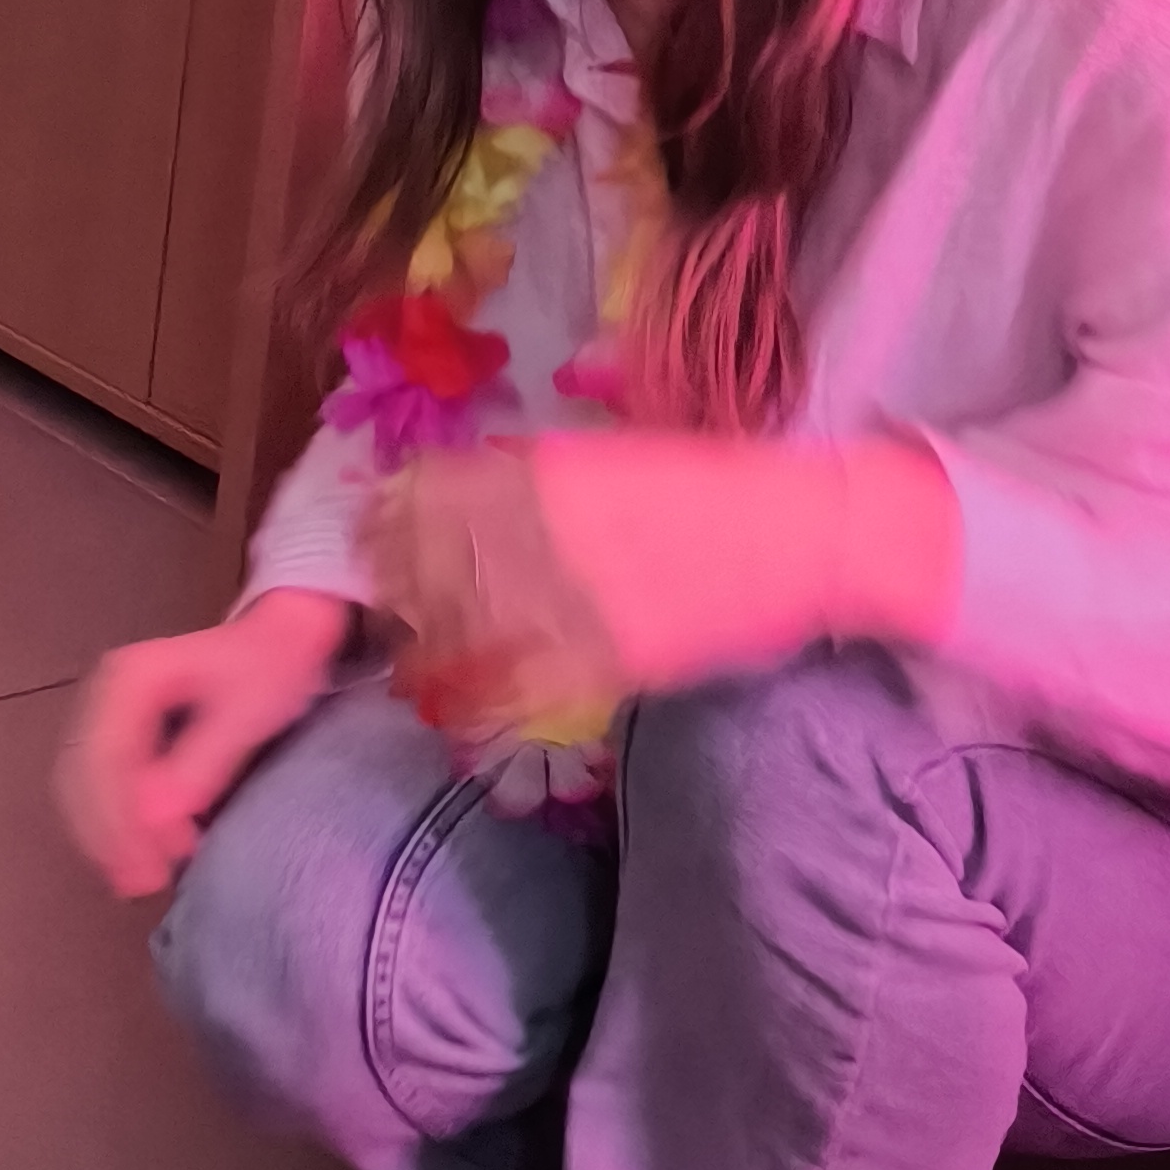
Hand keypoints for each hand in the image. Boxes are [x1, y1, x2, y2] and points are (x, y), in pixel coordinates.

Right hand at [57, 589, 346, 900]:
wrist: (276, 641)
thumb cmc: (267, 671)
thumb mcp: (245, 716)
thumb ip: (200, 764)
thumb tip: (155, 821)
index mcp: (130, 677)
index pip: (104, 757)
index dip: (117, 819)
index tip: (143, 867)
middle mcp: (103, 691)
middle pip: (80, 773)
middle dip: (105, 834)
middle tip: (140, 884)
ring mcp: (103, 711)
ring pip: (80, 783)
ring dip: (104, 835)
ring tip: (140, 878)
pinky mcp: (113, 732)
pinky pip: (95, 783)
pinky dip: (111, 822)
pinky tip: (139, 854)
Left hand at [362, 434, 960, 732]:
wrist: (799, 534)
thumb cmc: (712, 489)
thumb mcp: (610, 459)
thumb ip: (533, 477)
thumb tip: (462, 493)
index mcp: (538, 475)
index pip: (423, 498)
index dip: (387, 522)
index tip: (371, 535)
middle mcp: (537, 532)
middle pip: (423, 566)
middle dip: (395, 588)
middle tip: (388, 606)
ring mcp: (565, 599)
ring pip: (452, 633)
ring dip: (423, 651)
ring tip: (413, 665)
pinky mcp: (599, 658)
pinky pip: (509, 689)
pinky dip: (476, 701)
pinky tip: (459, 710)